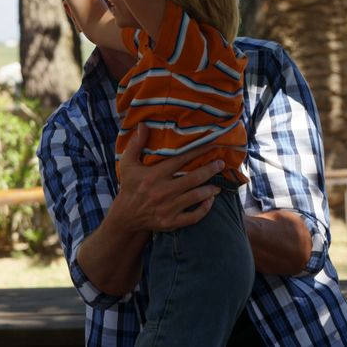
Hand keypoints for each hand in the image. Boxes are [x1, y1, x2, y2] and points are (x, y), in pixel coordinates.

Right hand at [108, 125, 224, 232]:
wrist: (125, 216)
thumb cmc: (129, 186)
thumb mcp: (128, 164)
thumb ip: (136, 144)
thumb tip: (143, 125)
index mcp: (154, 175)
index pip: (180, 160)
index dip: (197, 151)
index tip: (211, 145)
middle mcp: (162, 191)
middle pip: (193, 178)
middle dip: (210, 170)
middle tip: (221, 164)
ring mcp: (168, 208)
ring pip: (196, 196)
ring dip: (210, 189)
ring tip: (219, 184)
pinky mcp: (171, 222)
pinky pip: (193, 216)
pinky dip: (204, 209)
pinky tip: (210, 201)